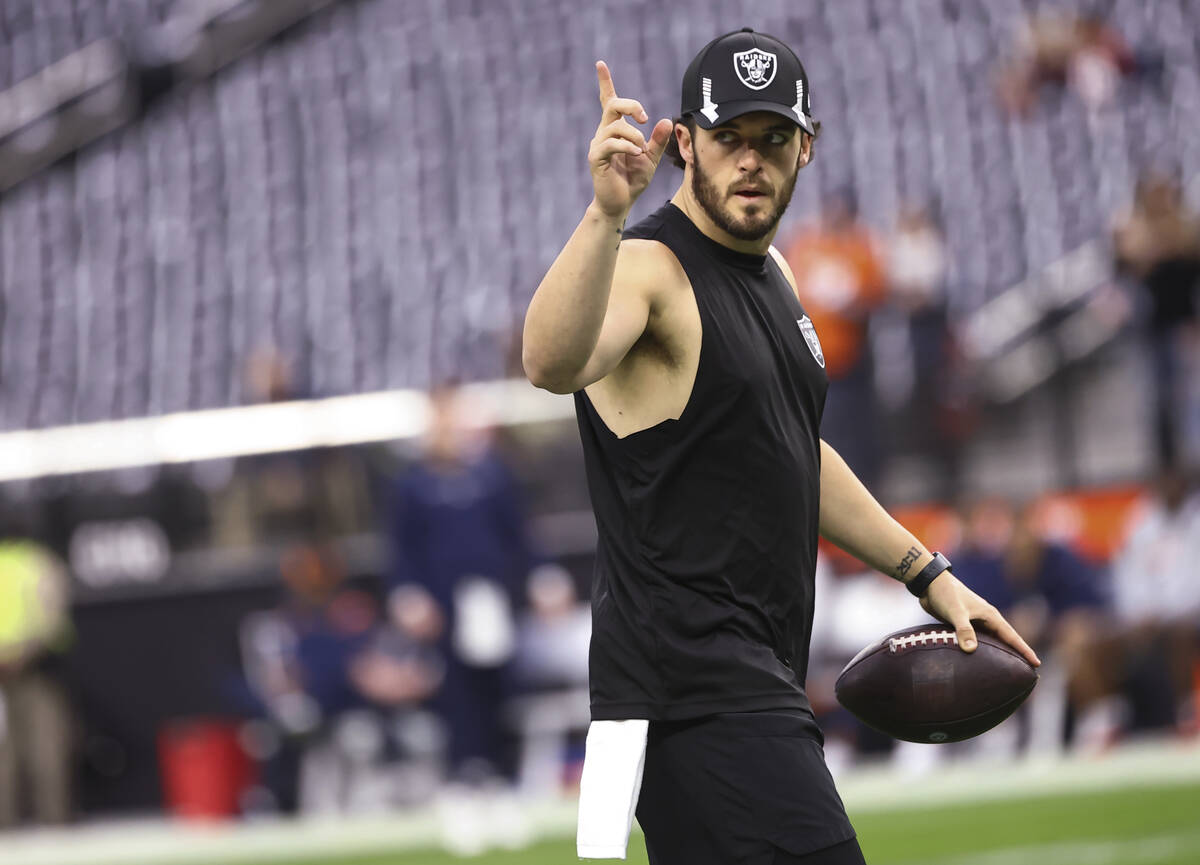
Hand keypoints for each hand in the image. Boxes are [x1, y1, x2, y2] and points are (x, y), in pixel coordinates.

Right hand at [588, 61, 672, 218]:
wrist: (620, 204)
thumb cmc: (632, 181)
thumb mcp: (651, 158)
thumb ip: (658, 141)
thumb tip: (665, 120)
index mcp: (615, 130)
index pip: (608, 101)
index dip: (604, 82)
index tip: (600, 64)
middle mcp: (603, 133)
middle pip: (613, 105)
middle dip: (630, 105)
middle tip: (644, 118)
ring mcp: (598, 145)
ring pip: (615, 126)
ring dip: (634, 135)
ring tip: (641, 150)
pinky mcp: (596, 158)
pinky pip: (611, 143)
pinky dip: (626, 146)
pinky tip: (636, 154)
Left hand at [919, 572, 1041, 666]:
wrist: (930, 583)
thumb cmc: (945, 594)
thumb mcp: (955, 611)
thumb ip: (963, 629)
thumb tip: (971, 650)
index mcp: (990, 615)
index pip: (1012, 636)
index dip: (1024, 650)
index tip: (1037, 663)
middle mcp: (986, 619)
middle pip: (1005, 640)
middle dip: (1016, 655)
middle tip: (1027, 673)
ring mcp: (975, 622)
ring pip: (991, 641)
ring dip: (998, 654)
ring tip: (1006, 671)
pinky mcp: (963, 624)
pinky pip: (976, 641)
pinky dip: (981, 651)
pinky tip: (979, 662)